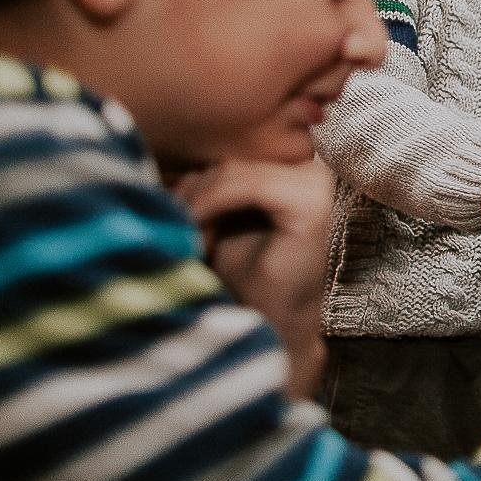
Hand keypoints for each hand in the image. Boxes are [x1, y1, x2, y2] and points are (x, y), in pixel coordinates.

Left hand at [176, 156, 334, 399]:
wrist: (267, 323)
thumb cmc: (243, 277)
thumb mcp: (220, 219)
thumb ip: (210, 186)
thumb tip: (165, 157)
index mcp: (293, 170)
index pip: (231, 158)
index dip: (195, 187)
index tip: (173, 222)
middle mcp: (311, 170)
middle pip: (230, 163)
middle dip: (194, 199)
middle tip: (182, 240)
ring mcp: (315, 184)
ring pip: (232, 173)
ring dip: (199, 208)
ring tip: (194, 246)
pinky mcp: (310, 203)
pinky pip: (245, 185)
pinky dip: (211, 207)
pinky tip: (202, 239)